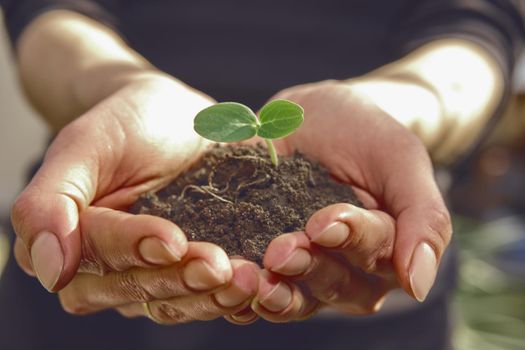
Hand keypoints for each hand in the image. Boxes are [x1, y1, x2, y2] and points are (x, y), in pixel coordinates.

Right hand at [11, 73, 228, 292]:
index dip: (133, 250)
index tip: (173, 240)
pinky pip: (206, 297)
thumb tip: (50, 270)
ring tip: (247, 279)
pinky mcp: (189, 274)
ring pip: (175, 303)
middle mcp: (108, 268)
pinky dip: (231, 298)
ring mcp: (151, 275)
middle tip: (221, 266)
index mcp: (72, 240)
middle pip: (139, 289)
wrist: (173, 118)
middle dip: (181, 279)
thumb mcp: (85, 144)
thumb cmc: (125, 124)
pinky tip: (257, 289)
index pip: (98, 256)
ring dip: (211, 297)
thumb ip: (51, 201)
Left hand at [250, 81, 451, 320]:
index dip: (351, 241)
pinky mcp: (266, 261)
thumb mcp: (400, 159)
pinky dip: (244, 293)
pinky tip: (231, 283)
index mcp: (386, 249)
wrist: (314, 116)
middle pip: (334, 285)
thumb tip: (418, 287)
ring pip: (296, 298)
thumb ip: (423, 217)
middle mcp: (348, 269)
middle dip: (309, 268)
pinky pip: (258, 289)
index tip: (324, 222)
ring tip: (255, 276)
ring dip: (276, 291)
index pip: (375, 255)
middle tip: (282, 250)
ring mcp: (305, 269)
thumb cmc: (365, 134)